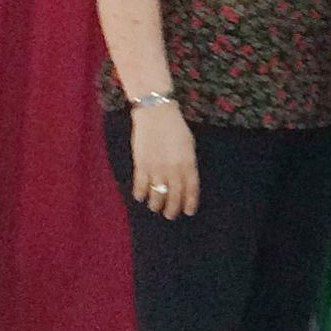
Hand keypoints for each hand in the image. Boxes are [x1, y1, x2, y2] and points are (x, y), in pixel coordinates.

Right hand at [130, 104, 198, 218]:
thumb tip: (186, 177)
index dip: (190, 202)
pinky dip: (140, 193)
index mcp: (188, 164)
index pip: (191, 189)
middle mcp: (173, 169)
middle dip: (172, 208)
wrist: (156, 114)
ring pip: (156, 194)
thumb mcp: (189, 145)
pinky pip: (141, 184)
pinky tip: (140, 197)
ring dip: (156, 204)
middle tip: (170, 215)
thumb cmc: (176, 127)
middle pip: (174, 195)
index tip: (188, 212)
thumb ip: (188, 163)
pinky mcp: (141, 164)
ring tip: (155, 208)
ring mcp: (157, 168)